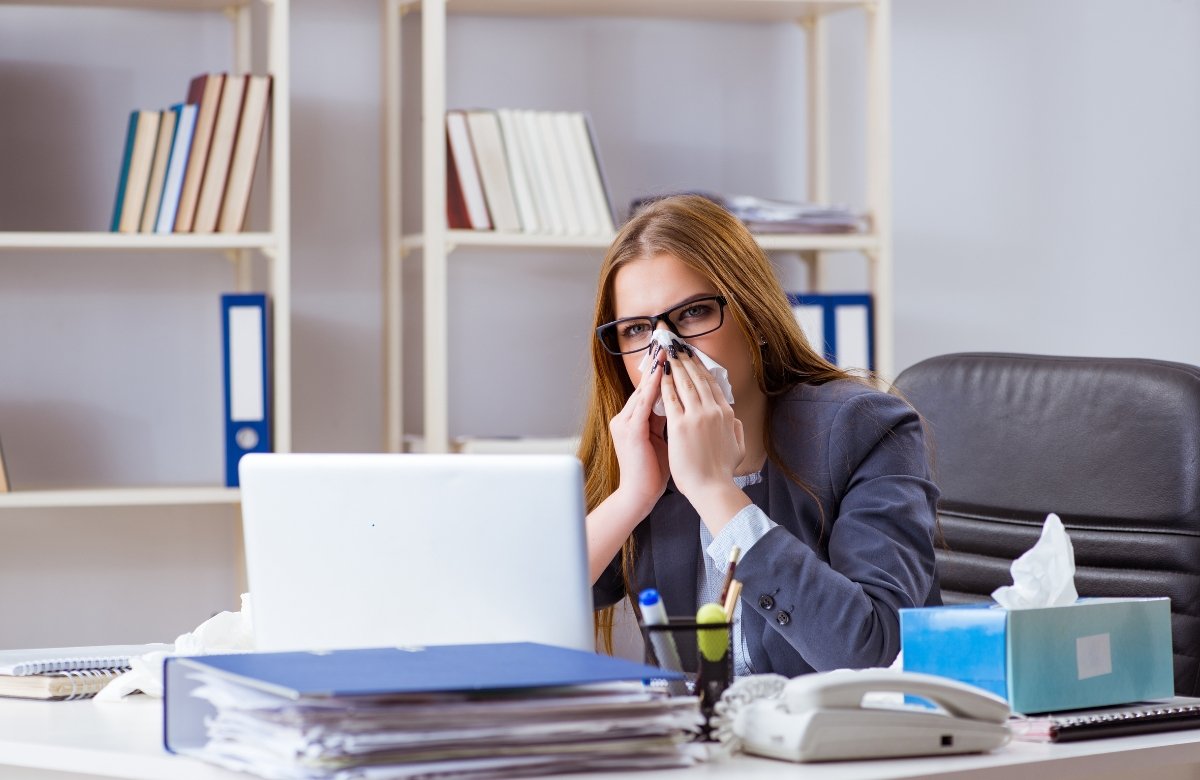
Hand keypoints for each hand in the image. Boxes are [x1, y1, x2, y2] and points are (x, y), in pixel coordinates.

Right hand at [607, 348, 669, 518]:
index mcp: (633, 420)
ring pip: (643, 390)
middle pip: (645, 385)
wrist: (639, 495)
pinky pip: (644, 404)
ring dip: (656, 370)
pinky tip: (663, 374)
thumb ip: (666, 421)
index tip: (672, 353)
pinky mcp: (630, 430)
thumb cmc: (652, 472)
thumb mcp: (661, 440)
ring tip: (666, 351)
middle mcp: (625, 417)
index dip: (661, 371)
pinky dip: (654, 388)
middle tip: (668, 342)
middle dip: (658, 364)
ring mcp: (625, 423)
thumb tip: (681, 404)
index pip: (649, 390)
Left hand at [660, 340, 747, 515]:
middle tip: (677, 345)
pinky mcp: (680, 426)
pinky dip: (665, 384)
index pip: (712, 385)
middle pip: (698, 378)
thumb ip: (736, 430)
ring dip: (675, 366)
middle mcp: (714, 411)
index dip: (701, 369)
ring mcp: (697, 417)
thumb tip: (735, 420)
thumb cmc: (723, 472)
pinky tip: (659, 374)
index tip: (693, 357)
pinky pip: (670, 398)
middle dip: (686, 360)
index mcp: (727, 415)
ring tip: (667, 353)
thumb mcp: (738, 447)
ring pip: (685, 383)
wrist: (712, 489)